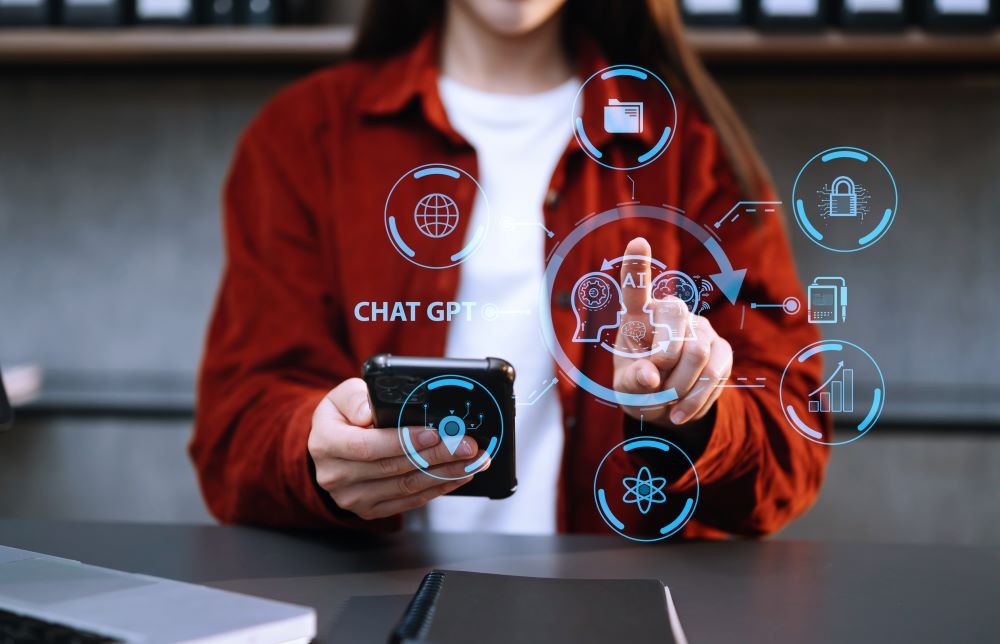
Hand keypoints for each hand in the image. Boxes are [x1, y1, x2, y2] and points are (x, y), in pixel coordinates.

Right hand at [307, 378, 487, 519]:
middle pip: (393, 468)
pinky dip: (438, 488)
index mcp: (325, 443)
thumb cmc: (343, 417)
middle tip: (466, 445)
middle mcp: (335, 475)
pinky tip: (458, 476)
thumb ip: (356, 398)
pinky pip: (410, 501)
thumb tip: (370, 412)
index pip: (367, 446)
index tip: (434, 434)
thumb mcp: (343, 395)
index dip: (404, 441)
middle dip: (437, 455)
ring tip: (471, 460)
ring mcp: (352, 497)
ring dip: (445, 473)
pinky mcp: (370, 510)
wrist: (333, 447)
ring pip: (406, 487)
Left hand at [612, 237, 732, 427]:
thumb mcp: (626, 388)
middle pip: (677, 322)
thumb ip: (633, 381)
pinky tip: (680, 412)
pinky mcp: (722, 349)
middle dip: (665, 361)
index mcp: (638, 317)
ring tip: (667, 401)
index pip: (636, 288)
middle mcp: (671, 314)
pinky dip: (696, 399)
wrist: (667, 408)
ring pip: (698, 352)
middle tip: (655, 384)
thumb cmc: (640, 388)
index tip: (637, 242)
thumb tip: (650, 376)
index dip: (637, 267)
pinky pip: (717, 372)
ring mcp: (700, 328)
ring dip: (680, 386)